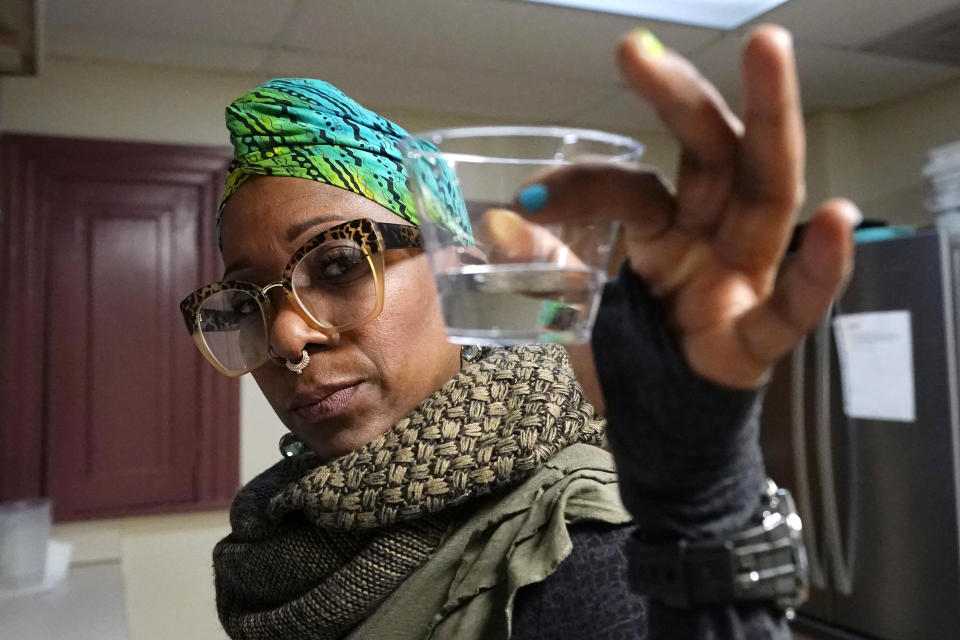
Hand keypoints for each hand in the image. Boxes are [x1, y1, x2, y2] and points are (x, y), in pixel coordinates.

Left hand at [514, 25, 857, 389]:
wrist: (660, 431)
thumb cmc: (631, 356)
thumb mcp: (582, 306)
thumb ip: (550, 266)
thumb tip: (495, 223)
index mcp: (667, 228)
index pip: (635, 187)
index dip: (585, 182)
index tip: (527, 197)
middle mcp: (712, 237)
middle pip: (712, 154)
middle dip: (682, 97)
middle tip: (636, 50)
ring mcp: (742, 279)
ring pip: (766, 193)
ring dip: (769, 125)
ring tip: (768, 52)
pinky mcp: (757, 337)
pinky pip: (791, 305)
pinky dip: (817, 270)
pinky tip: (836, 221)